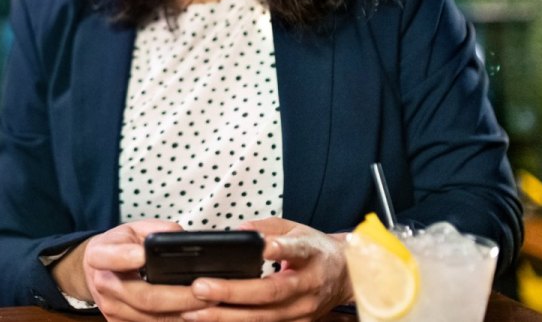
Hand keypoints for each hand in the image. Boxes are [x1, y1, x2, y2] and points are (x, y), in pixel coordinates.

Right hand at [51, 219, 215, 320]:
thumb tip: (183, 238)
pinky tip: (196, 314)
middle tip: (206, 291)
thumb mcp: (132, 228)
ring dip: (184, 313)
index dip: (126, 257)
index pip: (111, 257)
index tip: (143, 254)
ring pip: (152, 318)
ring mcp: (112, 310)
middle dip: (179, 296)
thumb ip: (156, 229)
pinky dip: (176, 321)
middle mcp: (104, 285)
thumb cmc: (119, 246)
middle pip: (144, 297)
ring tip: (211, 304)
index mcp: (100, 255)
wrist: (94, 271)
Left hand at [183, 218, 352, 321]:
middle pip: (270, 292)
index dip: (280, 250)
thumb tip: (238, 230)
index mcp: (312, 255)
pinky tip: (211, 321)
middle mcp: (309, 286)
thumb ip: (268, 228)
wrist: (347, 277)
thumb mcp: (297, 229)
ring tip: (194, 311)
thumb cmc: (317, 252)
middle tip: (200, 287)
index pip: (297, 251)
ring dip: (226, 316)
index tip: (262, 248)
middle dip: (232, 291)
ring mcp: (303, 310)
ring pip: (263, 317)